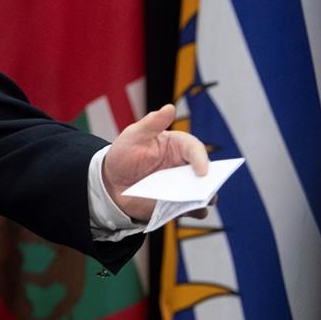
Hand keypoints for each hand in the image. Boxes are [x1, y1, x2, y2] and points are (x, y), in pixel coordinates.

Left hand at [103, 104, 208, 221]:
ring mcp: (183, 186)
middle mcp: (185, 166)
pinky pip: (192, 210)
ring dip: (203, 199)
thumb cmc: (125, 154)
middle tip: (207, 191)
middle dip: (209, 181)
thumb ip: (152, 123)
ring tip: (197, 203)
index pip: (195, 149)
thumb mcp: (134, 135)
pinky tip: (185, 212)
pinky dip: (192, 211)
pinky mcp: (178, 204)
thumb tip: (170, 107)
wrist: (111, 182)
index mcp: (178, 146)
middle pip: (206, 173)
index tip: (202, 171)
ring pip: (202, 193)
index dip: (201, 159)